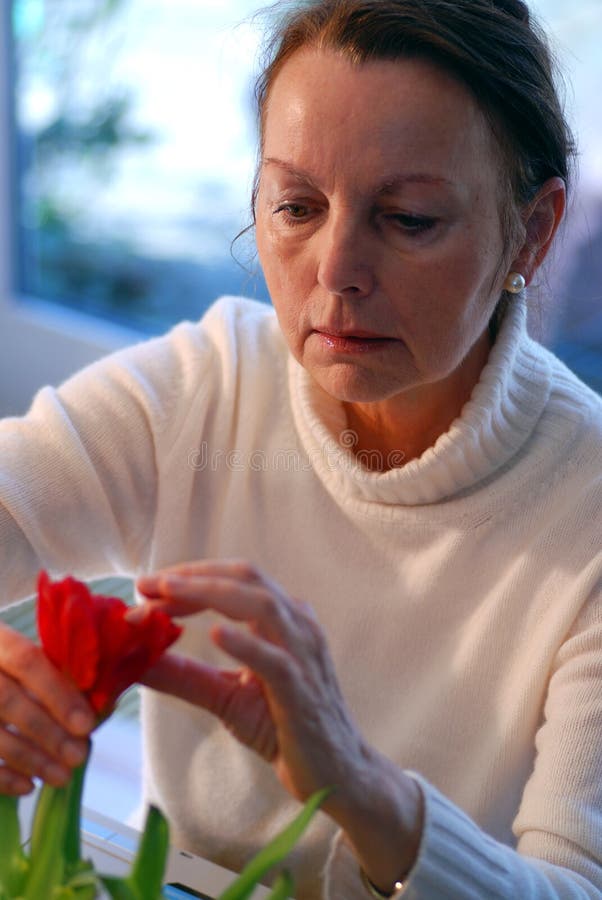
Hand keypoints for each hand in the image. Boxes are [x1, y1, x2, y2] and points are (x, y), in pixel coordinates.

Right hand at [0, 622, 94, 794]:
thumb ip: (54, 674)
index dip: (58, 694)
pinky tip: (28, 786)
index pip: (27, 661)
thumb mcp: (24, 657)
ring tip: (62, 776)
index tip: (86, 724)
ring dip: (30, 758)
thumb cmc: (10, 668)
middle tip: (78, 756)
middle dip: (48, 732)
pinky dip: (1, 777)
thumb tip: (94, 710)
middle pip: (9, 701)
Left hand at [136, 559, 366, 805]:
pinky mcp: (301, 690)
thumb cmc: (283, 728)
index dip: (189, 576)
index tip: (146, 587)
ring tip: (168, 595)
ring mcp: (302, 654)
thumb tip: (134, 661)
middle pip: (245, 577)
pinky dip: (245, 644)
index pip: (233, 580)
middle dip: (193, 576)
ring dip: (210, 594)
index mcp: (281, 619)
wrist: (336, 775)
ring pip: (261, 604)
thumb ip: (185, 674)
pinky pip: (274, 660)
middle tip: (148, 585)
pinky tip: (214, 635)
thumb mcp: (225, 696)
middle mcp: (296, 625)